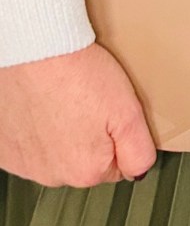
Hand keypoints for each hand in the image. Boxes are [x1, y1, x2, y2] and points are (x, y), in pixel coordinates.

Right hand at [0, 43, 156, 187]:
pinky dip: (34, 130)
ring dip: (59, 134)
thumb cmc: (78, 73)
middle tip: (86, 102)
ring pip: (54, 154)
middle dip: (88, 137)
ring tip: (62, 100)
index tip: (108, 112)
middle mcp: (51, 176)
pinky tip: (40, 106)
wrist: (35, 49)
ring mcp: (24, 164)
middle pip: (82, 162)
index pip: (115, 166)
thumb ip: (139, 151)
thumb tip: (138, 172)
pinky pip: (27, 146)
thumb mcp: (129, 112)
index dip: (117, 135)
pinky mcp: (4, 148)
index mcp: (85, 171)